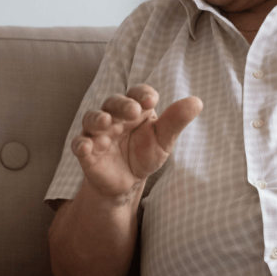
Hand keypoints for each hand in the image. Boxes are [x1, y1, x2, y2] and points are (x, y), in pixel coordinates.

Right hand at [71, 85, 201, 199]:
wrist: (127, 182)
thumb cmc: (145, 154)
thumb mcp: (163, 139)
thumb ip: (176, 121)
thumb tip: (197, 102)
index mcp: (134, 109)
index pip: (137, 93)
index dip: (142, 94)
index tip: (151, 100)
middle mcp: (114, 116)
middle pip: (113, 102)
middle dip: (122, 105)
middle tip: (133, 111)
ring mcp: (98, 133)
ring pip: (92, 118)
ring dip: (97, 118)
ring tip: (106, 122)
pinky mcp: (87, 151)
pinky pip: (79, 144)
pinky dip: (80, 144)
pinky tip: (85, 147)